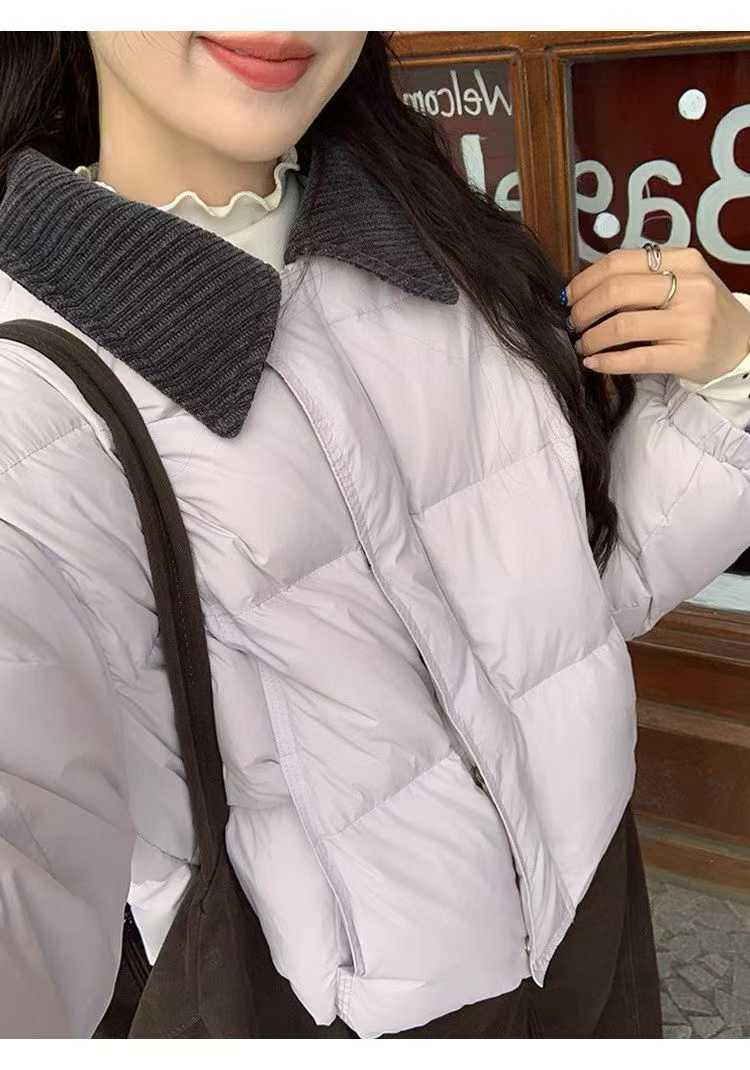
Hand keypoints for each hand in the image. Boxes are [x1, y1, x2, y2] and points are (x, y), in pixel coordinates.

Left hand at [565, 247, 749, 383]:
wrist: (742, 343)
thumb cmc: (700, 311)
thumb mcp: (681, 281)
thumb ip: (642, 278)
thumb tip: (586, 289)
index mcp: (684, 261)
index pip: (619, 262)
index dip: (585, 280)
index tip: (569, 296)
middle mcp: (691, 287)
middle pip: (616, 291)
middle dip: (584, 309)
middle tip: (573, 323)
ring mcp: (691, 322)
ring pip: (623, 325)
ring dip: (591, 338)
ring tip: (583, 344)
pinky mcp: (688, 355)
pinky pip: (637, 359)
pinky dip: (607, 362)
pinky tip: (593, 363)